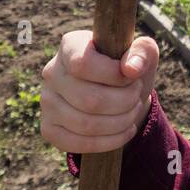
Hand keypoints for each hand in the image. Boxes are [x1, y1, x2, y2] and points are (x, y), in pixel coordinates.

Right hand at [40, 30, 159, 154]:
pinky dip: (110, 141)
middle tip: (137, 96)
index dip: (114, 76)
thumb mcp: (142, 53)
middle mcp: (52, 72)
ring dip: (120, 122)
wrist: (118, 93)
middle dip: (124, 102)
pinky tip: (126, 130)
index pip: (83, 64)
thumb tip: (131, 69)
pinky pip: (78, 144)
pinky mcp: (49, 128)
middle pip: (89, 99)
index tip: (133, 77)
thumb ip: (142, 52)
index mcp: (70, 46)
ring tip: (133, 111)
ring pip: (85, 124)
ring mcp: (46, 102)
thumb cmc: (129, 68)